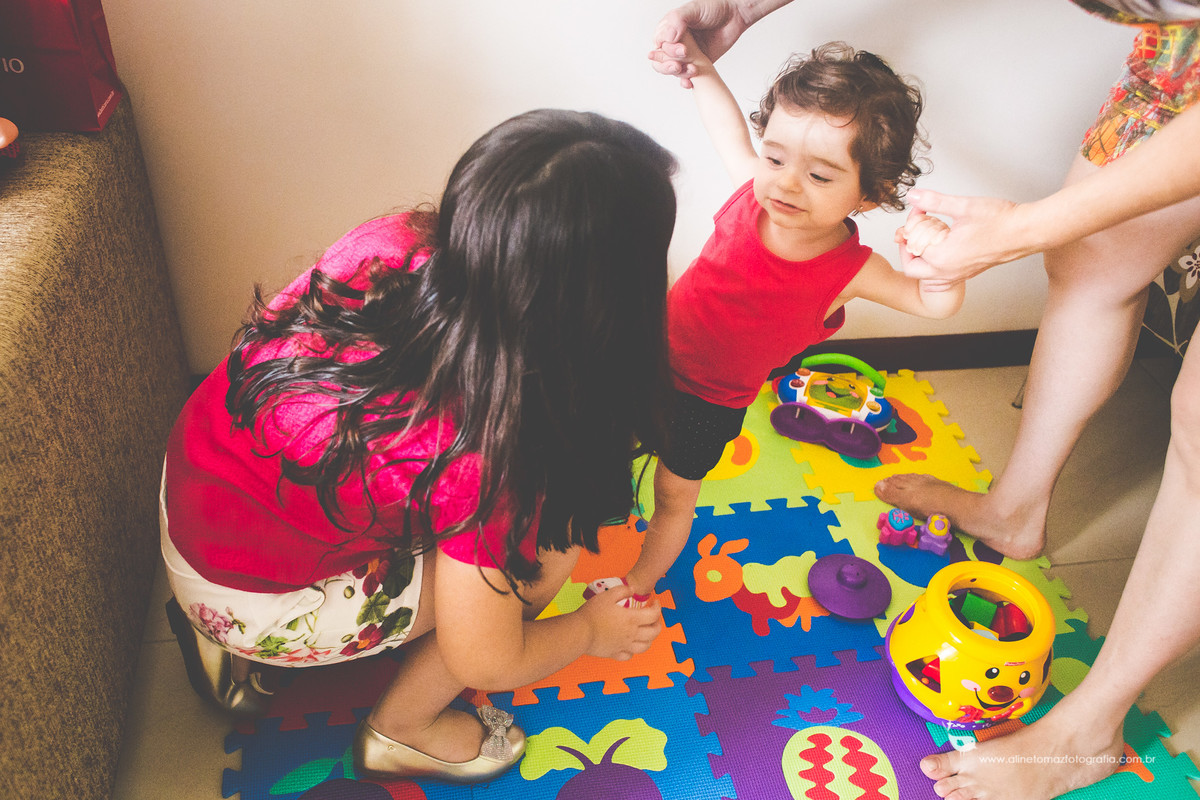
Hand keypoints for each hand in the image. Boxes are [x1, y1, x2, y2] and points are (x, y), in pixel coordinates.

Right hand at [580, 586, 662, 660]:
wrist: (579, 632)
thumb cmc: (592, 613)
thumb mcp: (607, 595)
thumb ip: (623, 590)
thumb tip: (633, 589)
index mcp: (631, 619)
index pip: (654, 615)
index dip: (658, 607)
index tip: (655, 602)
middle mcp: (631, 634)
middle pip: (654, 632)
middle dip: (658, 624)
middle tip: (654, 617)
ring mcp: (624, 645)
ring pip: (645, 646)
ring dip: (650, 639)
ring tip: (646, 632)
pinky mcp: (614, 653)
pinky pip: (629, 655)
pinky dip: (633, 651)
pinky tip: (629, 645)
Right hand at [648, 0, 751, 87]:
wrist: (735, 16)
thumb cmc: (714, 7)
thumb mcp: (693, 9)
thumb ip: (677, 20)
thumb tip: (667, 38)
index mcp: (670, 28)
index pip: (659, 44)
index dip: (666, 51)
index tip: (683, 50)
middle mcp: (675, 42)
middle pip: (661, 60)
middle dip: (668, 66)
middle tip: (679, 65)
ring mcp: (686, 54)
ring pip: (673, 70)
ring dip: (680, 74)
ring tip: (692, 70)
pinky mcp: (696, 64)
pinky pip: (687, 76)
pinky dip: (686, 82)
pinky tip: (690, 83)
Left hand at [896, 189, 1028, 283]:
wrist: (1026, 231)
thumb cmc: (999, 220)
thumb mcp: (962, 206)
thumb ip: (933, 201)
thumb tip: (913, 196)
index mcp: (942, 257)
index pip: (911, 244)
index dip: (910, 224)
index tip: (919, 210)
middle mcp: (948, 271)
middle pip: (912, 269)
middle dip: (908, 251)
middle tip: (913, 233)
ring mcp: (959, 275)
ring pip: (927, 277)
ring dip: (921, 261)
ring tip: (928, 240)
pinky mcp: (969, 273)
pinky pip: (943, 278)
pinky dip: (936, 267)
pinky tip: (945, 246)